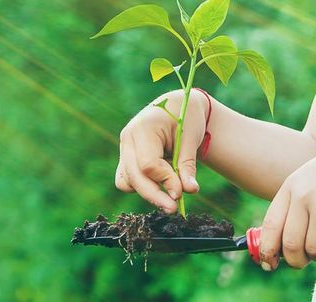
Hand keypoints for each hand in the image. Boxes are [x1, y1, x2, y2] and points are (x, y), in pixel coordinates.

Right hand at [114, 90, 206, 212]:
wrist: (177, 106)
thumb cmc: (186, 118)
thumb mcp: (191, 139)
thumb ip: (187, 165)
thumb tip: (189, 191)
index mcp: (143, 127)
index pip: (148, 164)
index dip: (165, 181)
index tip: (183, 192)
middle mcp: (128, 138)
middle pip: (134, 176)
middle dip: (154, 196)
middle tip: (174, 209)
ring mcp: (124, 148)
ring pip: (127, 181)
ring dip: (148, 192)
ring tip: (170, 194)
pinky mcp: (125, 158)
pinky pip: (127, 180)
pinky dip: (142, 187)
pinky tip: (161, 185)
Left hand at [256, 144, 315, 269]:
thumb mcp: (311, 179)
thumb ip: (295, 204)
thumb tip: (280, 246)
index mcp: (292, 186)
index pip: (271, 225)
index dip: (268, 250)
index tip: (270, 263)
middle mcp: (305, 197)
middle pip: (291, 245)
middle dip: (297, 261)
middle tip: (304, 260)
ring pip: (315, 251)